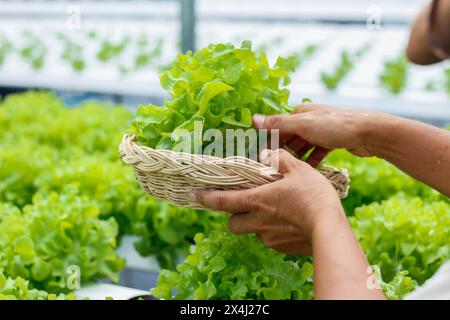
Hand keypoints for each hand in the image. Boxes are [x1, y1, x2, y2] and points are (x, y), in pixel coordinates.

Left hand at [192, 149, 346, 255]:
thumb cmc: (313, 196)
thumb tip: (267, 154)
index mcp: (256, 201)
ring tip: (273, 212)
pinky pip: (269, 239)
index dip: (206, 197)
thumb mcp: (298, 169)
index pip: (222, 201)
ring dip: (255, 223)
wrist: (329, 229)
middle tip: (245, 204)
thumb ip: (279, 159)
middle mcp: (257, 222)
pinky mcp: (280, 248)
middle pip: (232, 223)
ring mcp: (268, 237)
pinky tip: (288, 222)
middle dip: (233, 215)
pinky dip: (272, 231)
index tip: (195, 195)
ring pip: (252, 232)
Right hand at [252, 103, 383, 166]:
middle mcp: (310, 120)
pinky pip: (317, 153)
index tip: (264, 158)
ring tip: (289, 172)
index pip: (279, 128)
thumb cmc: (336, 126)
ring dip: (297, 158)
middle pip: (290, 138)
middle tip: (275, 169)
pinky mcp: (333, 141)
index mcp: (301, 112)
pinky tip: (308, 171)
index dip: (270, 142)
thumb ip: (278, 124)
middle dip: (283, 152)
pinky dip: (312, 161)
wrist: (370, 132)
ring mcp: (322, 131)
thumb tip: (253, 119)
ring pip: (304, 147)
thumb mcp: (303, 125)